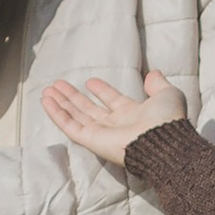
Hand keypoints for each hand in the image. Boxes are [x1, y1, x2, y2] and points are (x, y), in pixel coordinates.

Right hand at [41, 69, 188, 167]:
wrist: (163, 140)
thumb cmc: (167, 119)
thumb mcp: (167, 94)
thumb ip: (158, 84)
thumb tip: (153, 73)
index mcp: (132, 114)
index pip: (112, 101)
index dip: (101, 91)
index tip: (90, 82)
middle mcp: (115, 125)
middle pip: (89, 109)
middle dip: (74, 97)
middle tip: (58, 85)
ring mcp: (102, 134)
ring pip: (76, 117)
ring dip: (61, 103)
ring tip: (48, 90)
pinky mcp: (91, 140)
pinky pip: (70, 127)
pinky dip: (57, 114)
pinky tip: (46, 101)